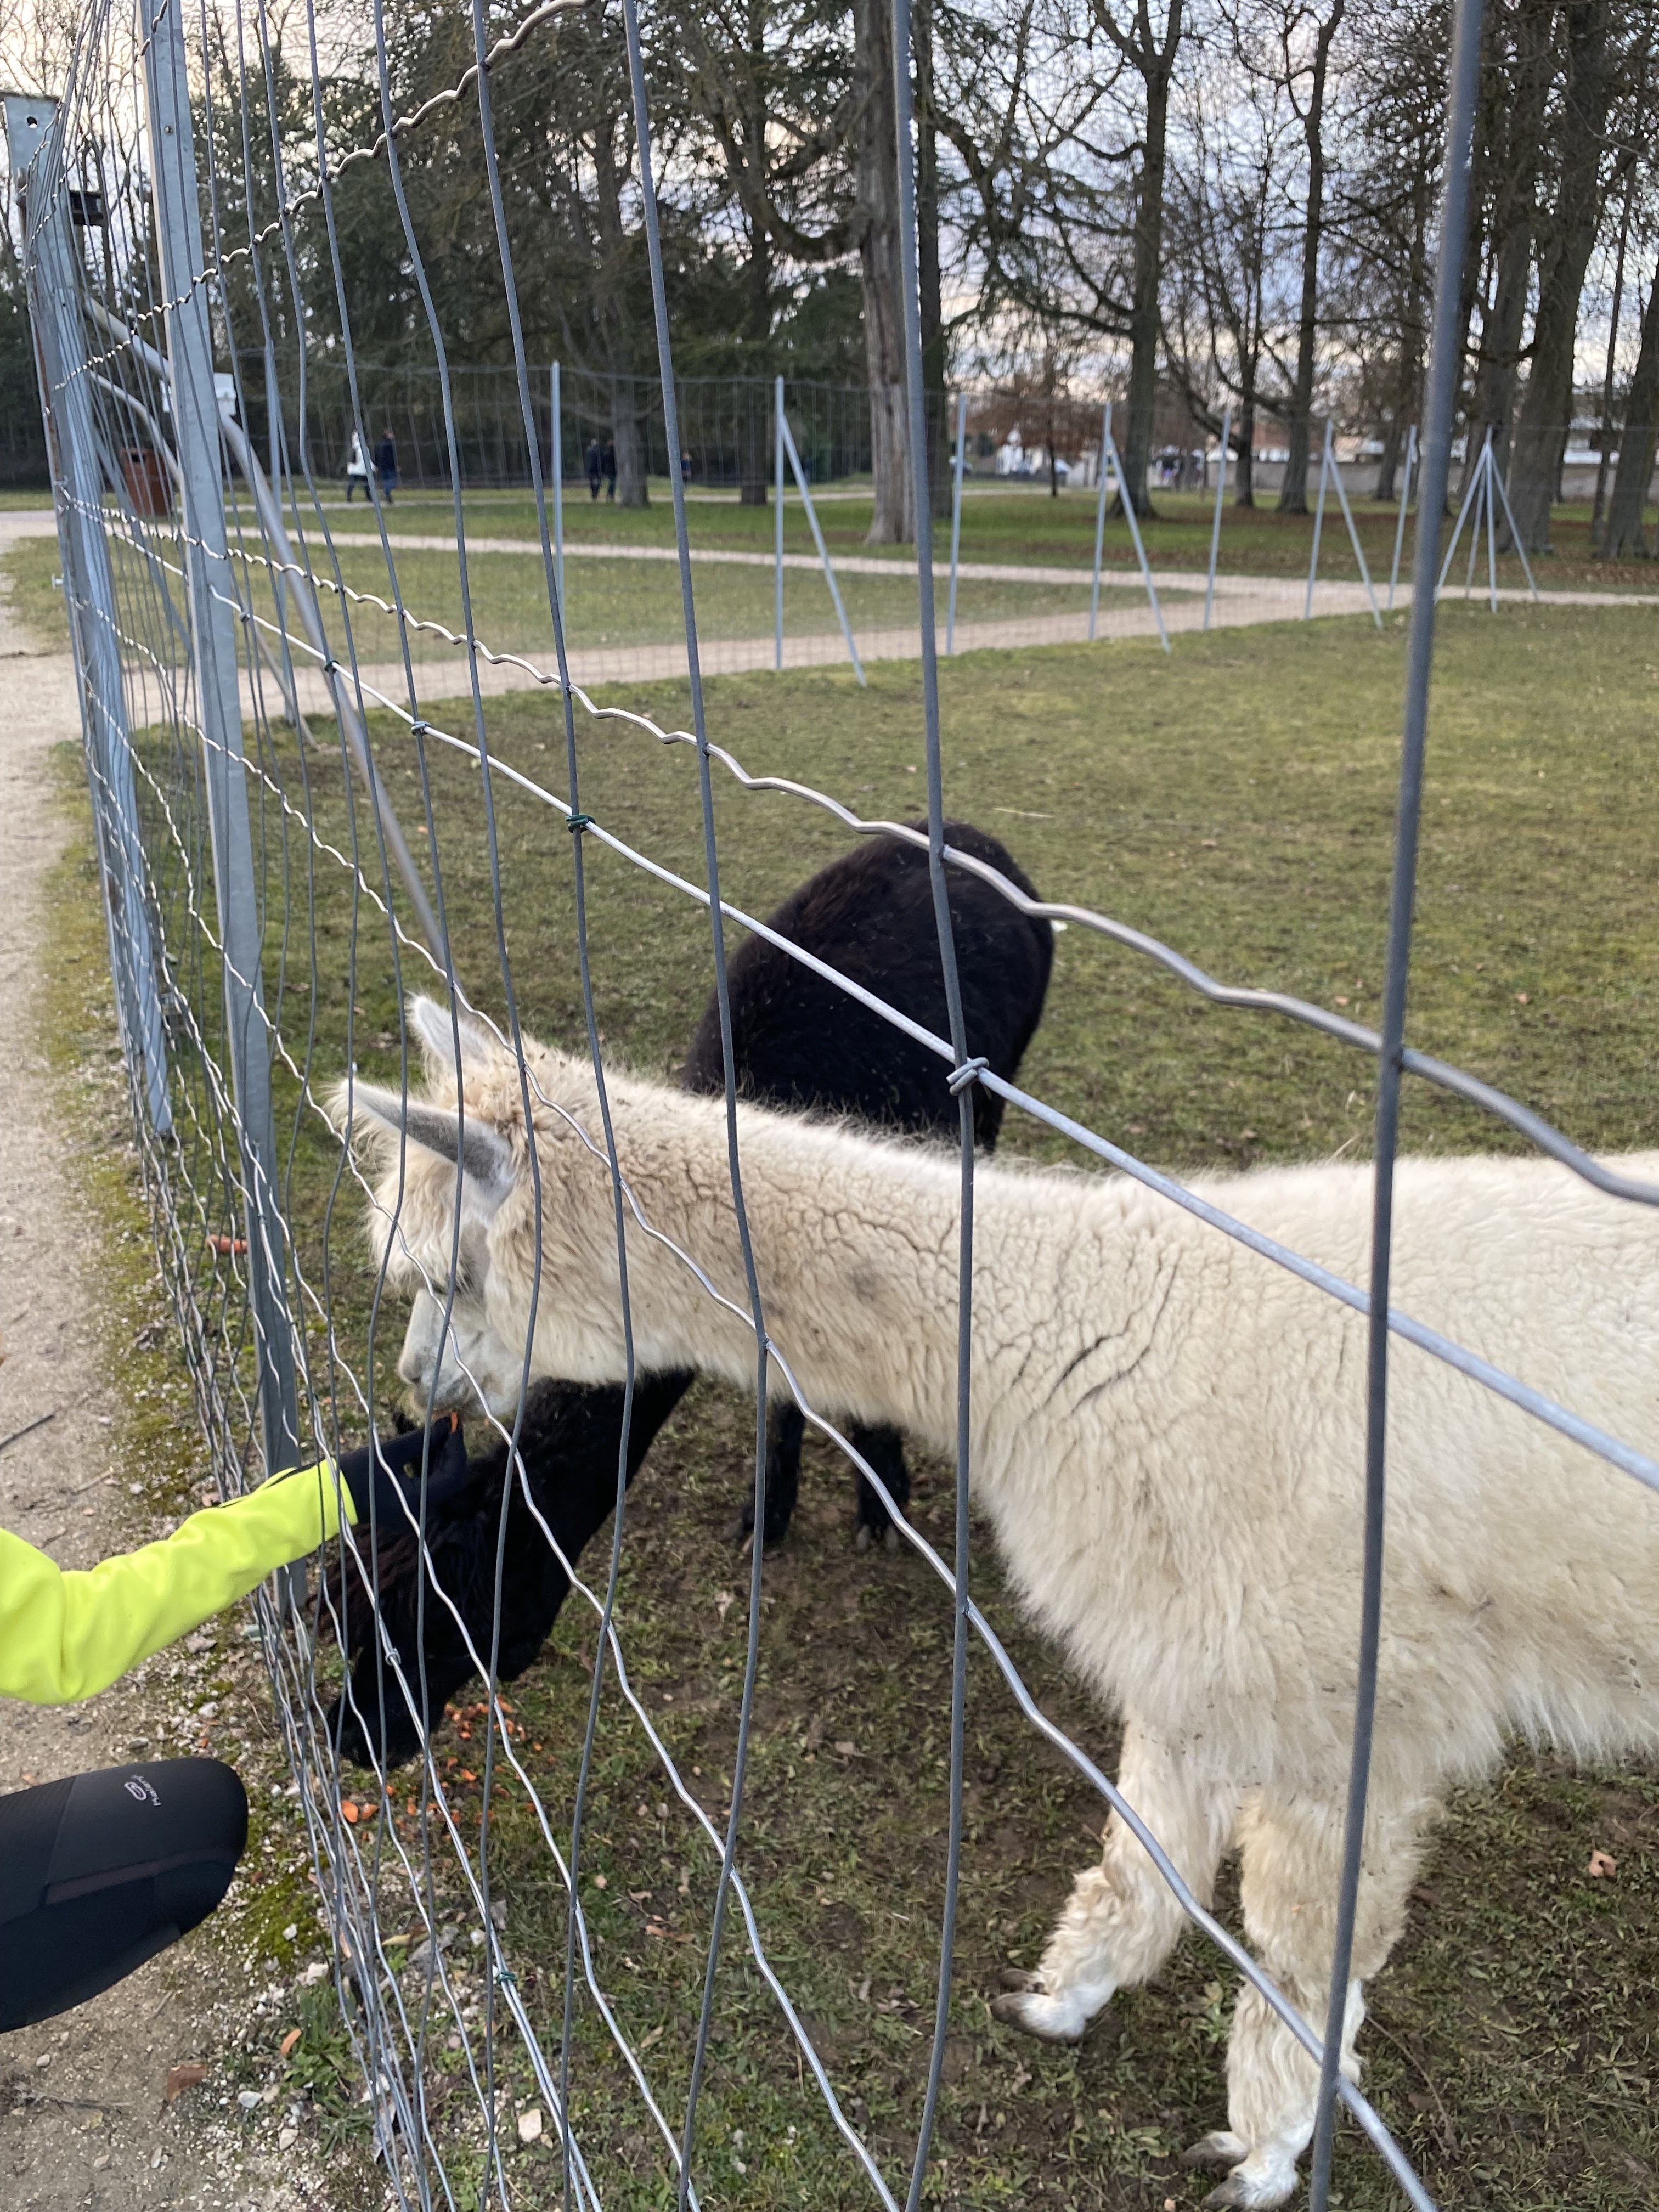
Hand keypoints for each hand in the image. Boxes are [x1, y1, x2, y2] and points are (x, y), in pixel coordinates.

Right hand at [337, 1414, 467, 1530]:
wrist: (330, 1496)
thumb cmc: (356, 1474)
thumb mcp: (390, 1452)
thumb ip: (421, 1439)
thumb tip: (446, 1423)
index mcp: (419, 1501)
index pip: (452, 1474)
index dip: (456, 1447)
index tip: (454, 1423)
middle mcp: (421, 1511)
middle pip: (449, 1478)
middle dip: (450, 1450)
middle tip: (448, 1424)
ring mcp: (414, 1511)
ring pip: (439, 1481)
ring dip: (440, 1455)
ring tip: (438, 1430)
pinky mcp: (407, 1505)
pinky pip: (427, 1484)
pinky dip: (429, 1465)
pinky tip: (425, 1445)